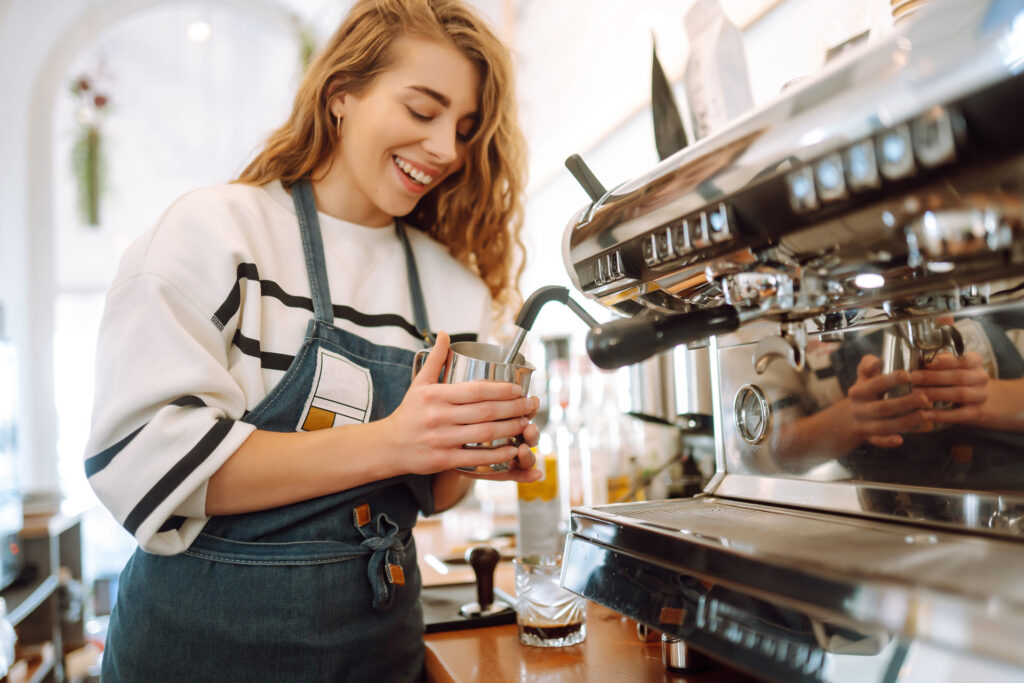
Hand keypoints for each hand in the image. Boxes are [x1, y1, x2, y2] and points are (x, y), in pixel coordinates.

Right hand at [382, 331, 540, 479]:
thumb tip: (445, 334)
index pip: (476, 390)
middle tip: (530, 405)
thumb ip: (435, 359)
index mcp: (435, 396)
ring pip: (484, 433)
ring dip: (510, 429)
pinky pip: (475, 456)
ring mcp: (441, 439)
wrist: (389, 446)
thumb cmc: (409, 413)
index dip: (501, 389)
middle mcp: (438, 416)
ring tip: (526, 423)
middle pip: (485, 411)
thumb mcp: (419, 384)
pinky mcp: (443, 459)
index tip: (518, 389)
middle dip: (513, 408)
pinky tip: (512, 449)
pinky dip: (497, 454)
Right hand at [847, 354, 930, 447]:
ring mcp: (863, 424)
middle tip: (924, 398)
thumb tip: (876, 362)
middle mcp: (859, 409)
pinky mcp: (869, 437)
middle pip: (881, 408)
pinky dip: (887, 441)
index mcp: (858, 391)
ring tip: (925, 415)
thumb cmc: (865, 392)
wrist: (849, 417)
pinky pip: (877, 441)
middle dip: (904, 403)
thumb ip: (868, 364)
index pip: (874, 384)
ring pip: (883, 426)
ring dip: (905, 421)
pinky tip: (900, 440)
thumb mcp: (863, 377)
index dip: (890, 380)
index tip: (908, 375)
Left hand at [911, 351, 988, 424]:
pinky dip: (942, 414)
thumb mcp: (949, 365)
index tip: (926, 362)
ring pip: (959, 394)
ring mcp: (980, 395)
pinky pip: (959, 414)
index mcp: (975, 361)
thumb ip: (937, 362)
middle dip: (933, 377)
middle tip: (913, 378)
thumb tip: (918, 360)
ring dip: (936, 393)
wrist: (974, 398)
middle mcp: (980, 377)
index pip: (963, 359)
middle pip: (959, 376)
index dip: (945, 361)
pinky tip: (926, 414)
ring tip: (916, 393)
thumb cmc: (953, 376)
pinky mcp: (976, 412)